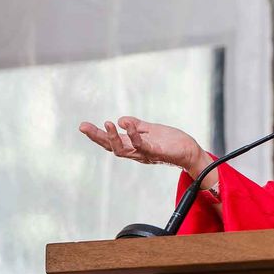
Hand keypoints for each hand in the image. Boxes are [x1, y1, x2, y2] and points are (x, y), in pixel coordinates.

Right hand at [78, 116, 209, 180]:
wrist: (190, 151)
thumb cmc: (171, 142)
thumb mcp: (151, 129)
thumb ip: (136, 125)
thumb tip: (120, 120)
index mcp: (133, 146)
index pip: (111, 141)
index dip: (97, 135)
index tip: (83, 126)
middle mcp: (136, 152)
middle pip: (111, 147)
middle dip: (97, 137)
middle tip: (83, 126)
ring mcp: (145, 153)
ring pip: (123, 150)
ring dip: (113, 137)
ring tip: (106, 123)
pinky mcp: (156, 152)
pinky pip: (142, 145)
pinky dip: (134, 135)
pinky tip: (128, 125)